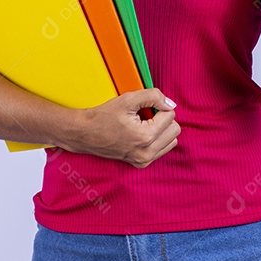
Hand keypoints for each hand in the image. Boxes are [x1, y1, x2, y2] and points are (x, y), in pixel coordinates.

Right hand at [59, 88, 179, 168]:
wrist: (85, 134)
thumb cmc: (104, 116)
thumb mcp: (128, 99)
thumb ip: (153, 96)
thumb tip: (170, 104)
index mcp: (145, 137)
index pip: (170, 116)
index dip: (158, 106)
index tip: (143, 108)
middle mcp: (147, 153)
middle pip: (174, 130)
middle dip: (163, 119)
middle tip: (144, 116)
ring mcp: (144, 160)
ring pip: (171, 141)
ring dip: (162, 130)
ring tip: (143, 125)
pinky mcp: (141, 164)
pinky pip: (162, 149)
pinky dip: (157, 139)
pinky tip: (141, 133)